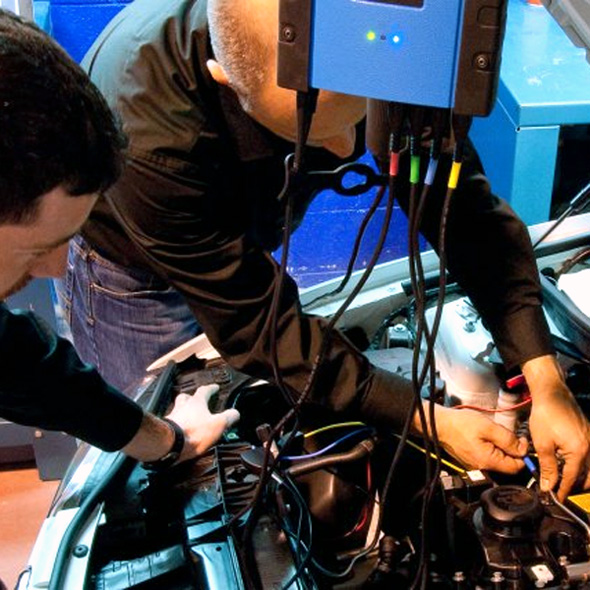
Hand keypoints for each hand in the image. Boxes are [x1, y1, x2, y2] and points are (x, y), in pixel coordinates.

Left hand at [166, 383, 239, 461]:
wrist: (169, 444)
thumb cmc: (192, 433)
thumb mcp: (218, 425)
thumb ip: (229, 417)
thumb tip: (235, 414)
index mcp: (197, 403)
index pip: (205, 390)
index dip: (211, 388)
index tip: (215, 387)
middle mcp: (183, 407)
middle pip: (187, 397)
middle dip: (192, 397)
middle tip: (197, 400)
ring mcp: (172, 417)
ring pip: (178, 409)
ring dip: (183, 411)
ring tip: (189, 417)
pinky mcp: (165, 429)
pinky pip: (172, 423)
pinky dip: (177, 425)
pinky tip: (180, 431)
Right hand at [415, 402, 526, 472]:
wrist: (439, 424)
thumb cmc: (460, 424)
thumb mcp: (489, 427)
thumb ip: (508, 440)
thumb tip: (523, 450)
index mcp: (488, 462)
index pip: (517, 467)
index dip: (522, 453)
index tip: (519, 439)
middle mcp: (482, 468)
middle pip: (507, 464)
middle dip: (509, 449)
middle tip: (501, 432)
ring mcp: (476, 466)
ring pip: (498, 460)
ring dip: (499, 447)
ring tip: (490, 433)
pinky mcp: (471, 461)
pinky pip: (488, 457)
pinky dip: (489, 447)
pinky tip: (482, 437)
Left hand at [522, 355, 589, 500]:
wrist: (551, 393)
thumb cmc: (545, 415)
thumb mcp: (542, 444)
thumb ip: (547, 467)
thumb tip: (548, 485)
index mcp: (580, 451)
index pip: (573, 479)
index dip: (564, 490)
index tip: (556, 498)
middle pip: (588, 477)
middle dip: (575, 486)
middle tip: (560, 489)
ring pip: (589, 468)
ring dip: (578, 476)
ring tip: (561, 478)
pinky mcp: (588, 434)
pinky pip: (587, 456)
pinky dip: (579, 464)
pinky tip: (566, 463)